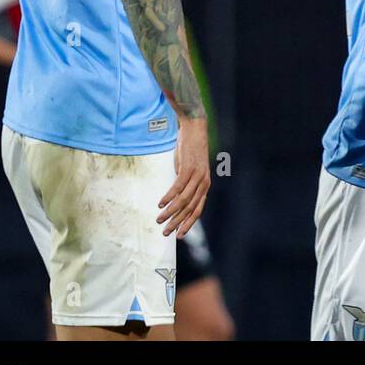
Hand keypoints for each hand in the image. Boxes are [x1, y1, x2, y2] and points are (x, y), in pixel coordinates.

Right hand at [158, 115, 209, 236]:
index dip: (188, 223)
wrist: (195, 129)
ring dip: (170, 212)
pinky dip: (168, 197)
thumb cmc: (190, 151)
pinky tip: (160, 204)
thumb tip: (175, 198)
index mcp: (205, 186)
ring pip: (183, 200)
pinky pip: (178, 187)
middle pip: (190, 209)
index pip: (197, 210)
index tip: (179, 235)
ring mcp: (197, 176)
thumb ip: (185, 185)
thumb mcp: (189, 171)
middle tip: (165, 233)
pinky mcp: (188, 168)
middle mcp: (203, 183)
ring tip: (159, 220)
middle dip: (177, 222)